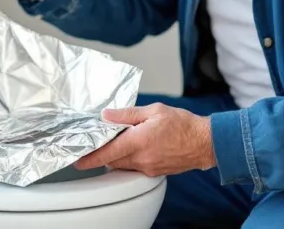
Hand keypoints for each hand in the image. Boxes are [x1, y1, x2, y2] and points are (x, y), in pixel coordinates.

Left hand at [74, 103, 215, 176]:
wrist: (204, 142)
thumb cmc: (183, 124)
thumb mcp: (154, 110)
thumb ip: (128, 114)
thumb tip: (107, 115)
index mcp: (139, 141)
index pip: (107, 152)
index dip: (90, 157)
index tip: (78, 159)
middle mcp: (142, 158)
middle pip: (112, 160)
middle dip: (102, 154)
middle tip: (96, 144)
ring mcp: (148, 167)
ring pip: (123, 165)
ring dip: (117, 156)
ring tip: (120, 141)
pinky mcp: (155, 172)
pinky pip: (135, 167)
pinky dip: (130, 159)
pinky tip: (136, 147)